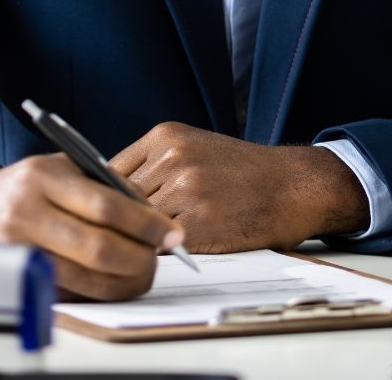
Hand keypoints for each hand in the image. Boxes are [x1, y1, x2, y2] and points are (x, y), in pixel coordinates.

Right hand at [0, 155, 183, 300]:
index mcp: (43, 176)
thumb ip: (103, 183)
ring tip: (144, 273)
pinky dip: (97, 290)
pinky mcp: (15, 276)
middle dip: (139, 256)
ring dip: (122, 280)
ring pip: (83, 277)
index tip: (172, 233)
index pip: (105, 204)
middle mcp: (27, 212)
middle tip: (161, 257)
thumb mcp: (59, 168)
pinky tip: (114, 282)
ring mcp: (18, 248)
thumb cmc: (23, 187)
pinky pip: (66, 289)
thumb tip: (152, 212)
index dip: (145, 223)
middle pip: (97, 246)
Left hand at [111, 122, 369, 251]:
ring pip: (137, 225)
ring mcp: (185, 191)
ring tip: (140, 249)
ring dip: (137, 240)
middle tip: (113, 238)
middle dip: (117, 221)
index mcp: (165, 135)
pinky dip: (160, 254)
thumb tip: (104, 192)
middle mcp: (172, 157)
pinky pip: (160, 246)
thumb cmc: (242, 172)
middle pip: (118, 200)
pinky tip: (168, 255)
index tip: (99, 214)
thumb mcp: (194, 148)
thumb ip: (153, 164)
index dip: (101, 198)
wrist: (292, 186)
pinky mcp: (199, 225)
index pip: (107, 170)